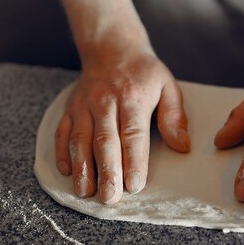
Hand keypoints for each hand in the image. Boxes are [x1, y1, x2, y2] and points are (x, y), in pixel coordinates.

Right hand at [55, 49, 189, 203]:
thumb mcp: (167, 86)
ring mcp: (84, 105)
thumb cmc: (143, 72)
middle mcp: (105, 102)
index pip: (133, 134)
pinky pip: (62, 132)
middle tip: (110, 197)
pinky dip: (62, 152)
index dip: (134, 161)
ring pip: (80, 140)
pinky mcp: (70, 109)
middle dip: (107, 172)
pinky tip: (67, 171)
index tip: (135, 184)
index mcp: (132, 98)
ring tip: (85, 192)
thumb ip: (175, 117)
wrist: (111, 47)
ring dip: (82, 168)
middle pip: (105, 141)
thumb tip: (181, 146)